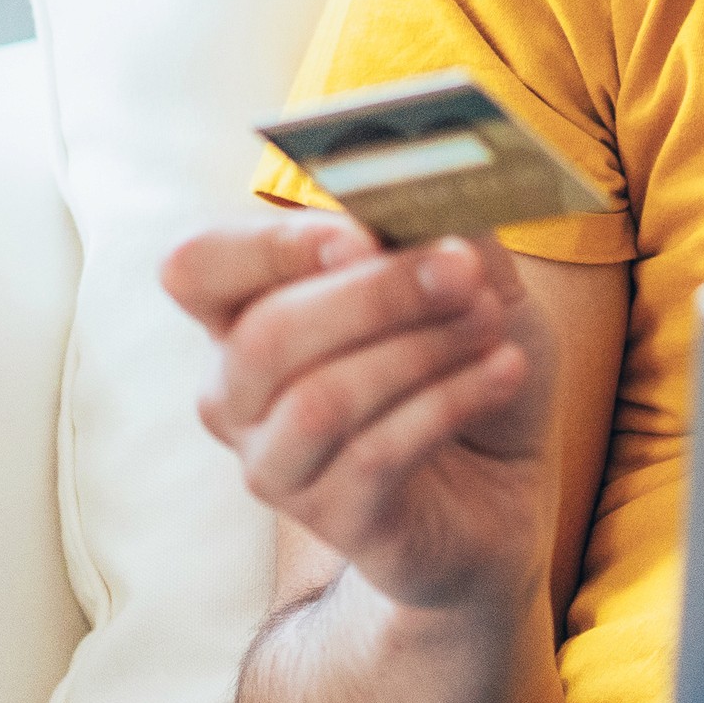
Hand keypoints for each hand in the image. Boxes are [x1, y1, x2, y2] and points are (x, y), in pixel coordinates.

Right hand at [168, 216, 557, 616]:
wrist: (506, 486)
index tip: (361, 233)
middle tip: (463, 273)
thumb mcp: (475, 286)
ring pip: (320, 399)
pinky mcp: (332, 518)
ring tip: (494, 327)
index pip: (198, 267)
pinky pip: (375, 455)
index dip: (269, 246)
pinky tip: (504, 372)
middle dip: (375, 294)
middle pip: (266, 334)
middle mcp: (238, 391)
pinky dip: (450, 402)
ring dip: (420, 351)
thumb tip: (433, 184)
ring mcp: (276, 462)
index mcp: (248, 314)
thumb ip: (446, 233)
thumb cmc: (467, 366)